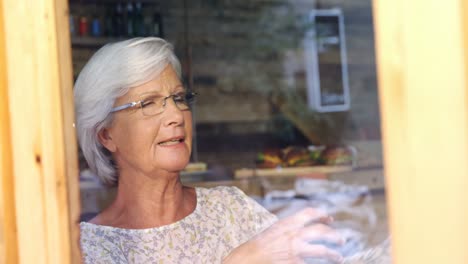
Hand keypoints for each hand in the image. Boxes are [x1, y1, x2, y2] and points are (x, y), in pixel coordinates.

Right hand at [224, 208, 343, 263]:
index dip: (322, 214)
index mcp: (288, 223)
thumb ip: (287, 230)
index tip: (329, 218)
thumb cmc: (256, 246)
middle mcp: (295, 235)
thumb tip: (299, 230)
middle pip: (322, 231)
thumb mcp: (272, 231)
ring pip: (323, 250)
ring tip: (339, 257)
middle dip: (334, 235)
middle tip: (340, 239)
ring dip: (333, 254)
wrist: (248, 259)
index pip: (310, 213)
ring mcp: (297, 251)